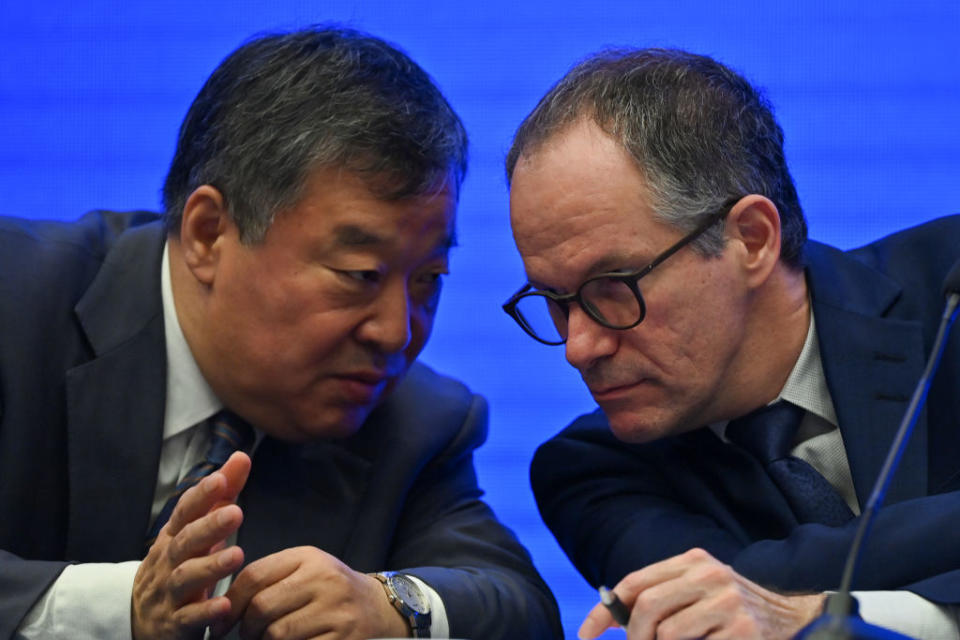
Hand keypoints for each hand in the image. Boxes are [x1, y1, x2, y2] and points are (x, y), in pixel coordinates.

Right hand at [132, 451, 251, 639]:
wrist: (140, 621)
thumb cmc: (176, 567)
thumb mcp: (195, 531)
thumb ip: (220, 496)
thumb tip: (240, 457)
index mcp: (173, 538)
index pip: (184, 512)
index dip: (201, 496)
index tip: (220, 478)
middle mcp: (166, 562)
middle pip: (184, 541)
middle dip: (208, 526)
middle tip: (236, 513)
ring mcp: (168, 594)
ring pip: (185, 578)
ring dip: (210, 566)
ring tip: (237, 556)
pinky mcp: (173, 624)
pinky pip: (188, 618)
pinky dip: (205, 612)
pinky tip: (225, 605)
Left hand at [213, 546, 409, 639]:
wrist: (377, 607)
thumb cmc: (329, 589)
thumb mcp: (305, 569)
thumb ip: (270, 578)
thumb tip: (224, 607)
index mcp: (308, 557)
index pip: (255, 575)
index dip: (230, 603)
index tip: (220, 623)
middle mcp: (324, 579)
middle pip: (262, 607)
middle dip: (247, 627)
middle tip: (248, 635)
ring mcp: (336, 610)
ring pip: (277, 633)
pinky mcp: (344, 637)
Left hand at [579, 548, 825, 639]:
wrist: (796, 613)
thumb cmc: (734, 607)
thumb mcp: (699, 589)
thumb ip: (663, 597)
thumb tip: (615, 622)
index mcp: (693, 561)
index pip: (635, 583)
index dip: (605, 611)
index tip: (587, 635)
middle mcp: (709, 575)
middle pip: (647, 607)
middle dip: (633, 636)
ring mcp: (727, 602)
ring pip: (667, 633)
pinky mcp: (742, 629)